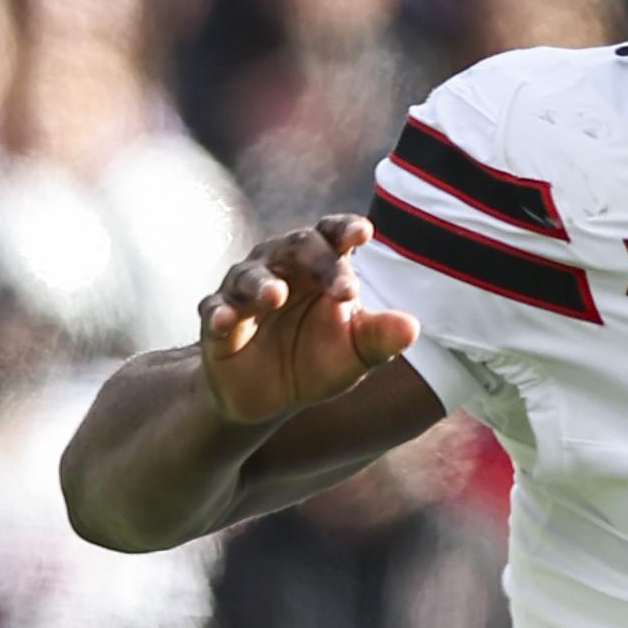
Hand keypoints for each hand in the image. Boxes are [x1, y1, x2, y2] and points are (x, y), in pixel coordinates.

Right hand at [198, 215, 417, 424]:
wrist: (270, 397)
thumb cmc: (319, 360)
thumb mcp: (355, 354)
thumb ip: (380, 337)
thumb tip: (412, 327)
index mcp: (322, 266)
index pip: (333, 235)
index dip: (345, 230)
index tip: (363, 233)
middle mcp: (282, 268)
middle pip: (297, 247)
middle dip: (319, 262)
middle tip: (343, 289)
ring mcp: (245, 290)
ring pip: (250, 275)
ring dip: (262, 284)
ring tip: (274, 296)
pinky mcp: (217, 319)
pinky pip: (215, 310)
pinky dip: (219, 314)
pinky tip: (225, 322)